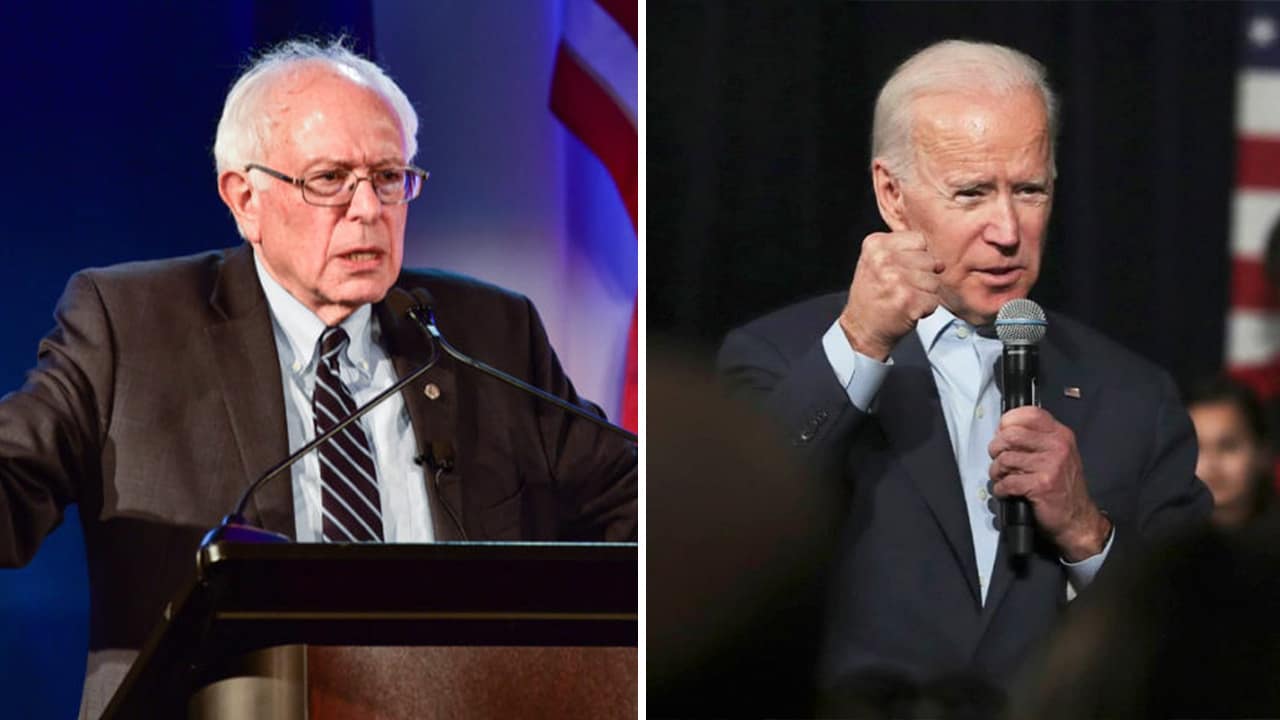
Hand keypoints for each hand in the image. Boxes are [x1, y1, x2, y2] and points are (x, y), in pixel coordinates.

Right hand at [839, 231, 943, 359]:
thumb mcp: (876, 261)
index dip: (916, 257)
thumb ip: (903, 250)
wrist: (861, 328)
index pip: (919, 240)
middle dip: (922, 276)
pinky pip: (934, 300)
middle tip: (901, 287)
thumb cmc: (872, 295)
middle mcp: (884, 259)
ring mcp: (896, 279)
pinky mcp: (907, 300)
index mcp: (876, 244)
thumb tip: (940, 262)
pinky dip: (925, 308)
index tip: (902, 269)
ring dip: (924, 293)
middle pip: (929, 260)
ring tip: (904, 298)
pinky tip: (908, 309)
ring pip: (934, 281)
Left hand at [988, 406, 1110, 560]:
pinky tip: (1005, 491)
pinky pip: (1008, 481)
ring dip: (996, 471)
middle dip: (996, 448)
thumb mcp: (1057, 454)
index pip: (1028, 414)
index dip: (1008, 422)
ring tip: (1002, 477)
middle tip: (997, 458)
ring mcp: (1051, 465)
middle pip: (1010, 434)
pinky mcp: (1042, 485)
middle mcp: (1058, 446)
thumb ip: (1035, 440)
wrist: (1078, 519)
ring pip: (1005, 459)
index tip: (1002, 433)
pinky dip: (1000, 488)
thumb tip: (1002, 431)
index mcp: (1060, 434)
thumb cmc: (1063, 486)